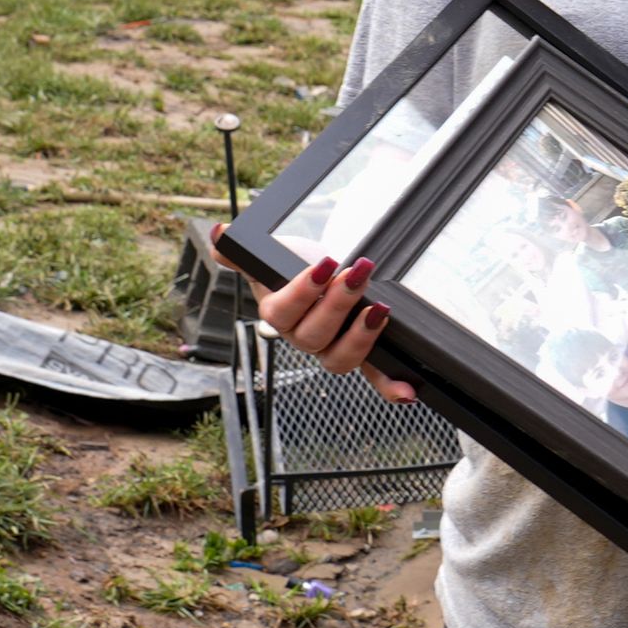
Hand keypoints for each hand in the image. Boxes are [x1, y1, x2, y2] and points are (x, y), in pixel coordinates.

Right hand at [242, 235, 415, 402]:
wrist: (325, 270)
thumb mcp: (271, 255)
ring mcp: (332, 347)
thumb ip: (245, 252)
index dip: (303, 292)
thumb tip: (220, 234)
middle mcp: (304, 336)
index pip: (283, 311)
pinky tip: (408, 393)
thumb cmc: (295, 265)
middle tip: (357, 276)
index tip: (325, 266)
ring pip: (339, 359)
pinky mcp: (362, 353)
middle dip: (337, 305)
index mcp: (280, 314)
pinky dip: (389, 387)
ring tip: (379, 310)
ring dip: (361, 338)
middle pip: (313, 335)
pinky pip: (373, 377)